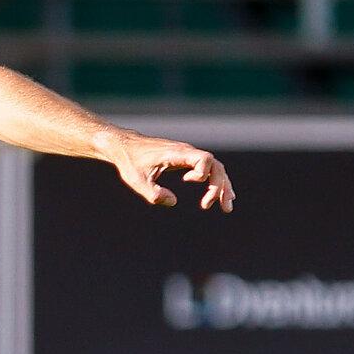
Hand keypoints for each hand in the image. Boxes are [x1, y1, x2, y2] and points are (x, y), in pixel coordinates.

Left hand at [110, 134, 234, 211]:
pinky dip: (216, 182)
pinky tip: (222, 196)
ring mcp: (188, 155)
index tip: (186, 180)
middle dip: (220, 186)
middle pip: (215, 166)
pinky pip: (208, 169)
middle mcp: (187, 152)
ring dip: (222, 186)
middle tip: (217, 206)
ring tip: (226, 207)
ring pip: (215, 168)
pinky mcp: (187, 160)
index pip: (204, 158)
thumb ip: (153, 193)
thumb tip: (173, 202)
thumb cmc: (131, 162)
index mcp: (176, 153)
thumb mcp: (137, 180)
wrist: (126, 146)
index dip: (202, 172)